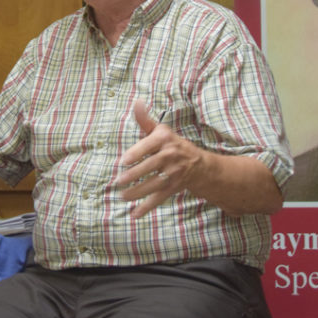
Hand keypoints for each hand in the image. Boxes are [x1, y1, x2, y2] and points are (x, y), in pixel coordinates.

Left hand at [117, 100, 204, 217]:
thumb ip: (145, 120)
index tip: (123, 161)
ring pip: (153, 184)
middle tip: (118, 181)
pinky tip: (134, 215)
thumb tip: (136, 102)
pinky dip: (147, 207)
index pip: (148, 146)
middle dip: (134, 175)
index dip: (136, 154)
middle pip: (150, 166)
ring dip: (137, 192)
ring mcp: (173, 173)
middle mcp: (170, 155)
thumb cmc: (171, 144)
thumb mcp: (159, 131)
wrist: (198, 164)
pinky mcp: (173, 188)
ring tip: (122, 196)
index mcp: (164, 139)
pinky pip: (159, 198)